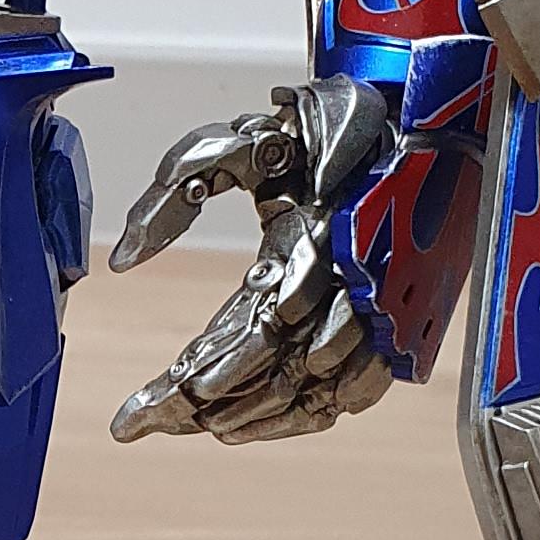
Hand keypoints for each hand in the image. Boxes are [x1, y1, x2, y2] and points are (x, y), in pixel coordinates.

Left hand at [108, 80, 396, 443]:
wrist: (420, 115)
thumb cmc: (321, 128)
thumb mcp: (238, 144)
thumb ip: (172, 195)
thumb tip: (120, 261)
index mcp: (312, 247)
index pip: (242, 340)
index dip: (187, 385)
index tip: (135, 414)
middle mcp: (352, 291)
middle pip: (275, 378)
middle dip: (205, 407)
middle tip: (149, 421)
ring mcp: (385, 315)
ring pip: (317, 396)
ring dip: (255, 418)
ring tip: (200, 424)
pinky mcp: (404, 326)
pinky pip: (358, 392)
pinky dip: (309, 417)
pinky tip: (267, 418)